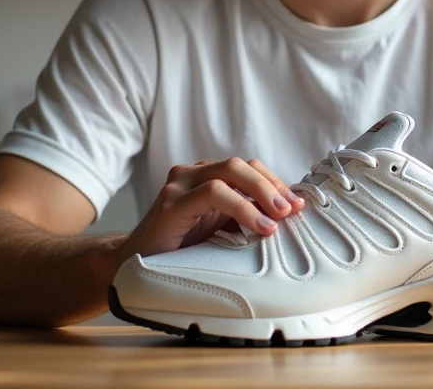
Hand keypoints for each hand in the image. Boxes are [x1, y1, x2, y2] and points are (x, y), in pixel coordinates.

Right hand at [120, 157, 305, 259]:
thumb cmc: (181, 250)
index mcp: (206, 176)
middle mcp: (192, 173)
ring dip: (260, 193)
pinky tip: (259, 226)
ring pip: (229, 172)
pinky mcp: (169, 203)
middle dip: (272, 186)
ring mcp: (179, 184)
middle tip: (292, 210)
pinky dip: (241, 207)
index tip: (298, 205)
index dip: (275, 183)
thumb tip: (288, 214)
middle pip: (241, 165)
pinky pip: (212, 193)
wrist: (135, 266)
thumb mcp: (220, 229)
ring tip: (279, 219)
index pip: (248, 167)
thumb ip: (245, 215)